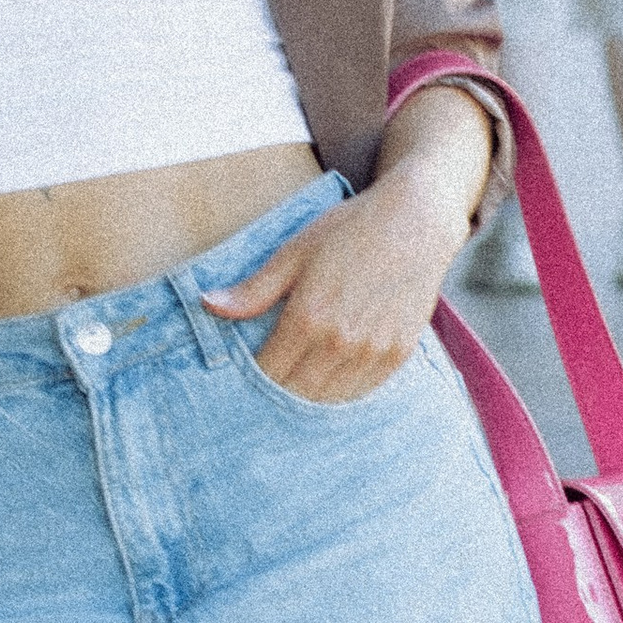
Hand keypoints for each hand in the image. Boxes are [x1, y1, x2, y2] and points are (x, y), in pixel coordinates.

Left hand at [202, 170, 461, 400]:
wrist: (415, 220)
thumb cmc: (348, 230)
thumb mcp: (295, 251)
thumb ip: (253, 289)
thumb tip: (207, 305)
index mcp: (308, 316)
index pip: (268, 373)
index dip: (251, 382)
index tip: (241, 382)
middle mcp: (340, 340)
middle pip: (297, 394)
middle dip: (276, 397)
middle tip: (264, 396)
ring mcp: (372, 351)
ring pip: (329, 400)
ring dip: (308, 401)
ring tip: (294, 395)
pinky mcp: (397, 355)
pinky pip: (361, 393)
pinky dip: (341, 396)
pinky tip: (329, 386)